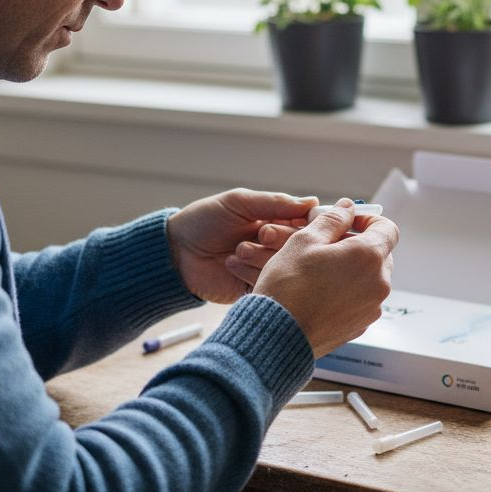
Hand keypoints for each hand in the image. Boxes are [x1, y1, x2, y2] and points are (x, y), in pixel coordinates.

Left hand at [167, 189, 317, 302]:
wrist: (175, 252)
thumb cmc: (204, 220)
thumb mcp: (239, 203)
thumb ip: (275, 203)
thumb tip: (315, 202)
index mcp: (276, 222)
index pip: (306, 224)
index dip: (303, 223)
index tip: (295, 221)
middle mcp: (276, 247)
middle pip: (300, 247)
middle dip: (281, 239)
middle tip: (261, 234)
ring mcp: (267, 269)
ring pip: (287, 268)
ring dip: (264, 256)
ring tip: (239, 249)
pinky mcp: (255, 290)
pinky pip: (270, 287)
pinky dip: (254, 274)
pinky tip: (233, 264)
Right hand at [252, 199, 398, 356]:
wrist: (276, 335)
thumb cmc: (287, 286)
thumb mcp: (305, 240)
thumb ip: (333, 219)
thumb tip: (348, 208)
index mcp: (369, 257)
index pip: (387, 228)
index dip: (368, 221)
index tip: (349, 222)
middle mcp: (378, 283)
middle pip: (380, 254)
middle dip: (359, 245)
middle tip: (329, 245)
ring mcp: (371, 308)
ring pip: (370, 278)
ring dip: (353, 270)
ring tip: (321, 271)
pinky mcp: (361, 326)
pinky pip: (361, 300)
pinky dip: (348, 292)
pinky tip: (321, 293)